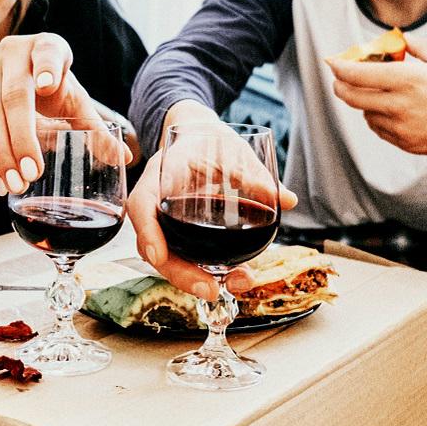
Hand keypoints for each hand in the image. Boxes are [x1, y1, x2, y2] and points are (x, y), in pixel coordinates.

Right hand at [0, 33, 130, 194]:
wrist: (2, 66)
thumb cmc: (49, 83)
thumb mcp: (73, 98)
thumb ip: (95, 128)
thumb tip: (125, 158)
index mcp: (47, 47)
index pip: (47, 53)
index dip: (46, 68)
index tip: (47, 86)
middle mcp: (13, 53)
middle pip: (14, 94)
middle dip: (22, 136)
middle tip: (33, 172)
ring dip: (0, 153)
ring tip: (15, 184)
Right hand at [126, 145, 297, 301]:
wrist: (201, 135)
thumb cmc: (209, 138)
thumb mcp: (228, 149)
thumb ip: (252, 173)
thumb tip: (285, 199)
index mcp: (157, 177)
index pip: (141, 207)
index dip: (148, 233)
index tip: (159, 255)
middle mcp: (156, 205)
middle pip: (154, 246)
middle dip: (180, 273)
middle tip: (209, 290)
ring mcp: (167, 223)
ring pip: (170, 258)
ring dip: (196, 279)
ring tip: (236, 284)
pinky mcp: (182, 233)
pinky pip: (187, 256)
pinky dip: (208, 271)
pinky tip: (236, 276)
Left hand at [326, 34, 426, 160]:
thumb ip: (416, 45)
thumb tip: (397, 38)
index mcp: (408, 79)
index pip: (357, 74)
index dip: (339, 67)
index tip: (331, 61)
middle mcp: (400, 105)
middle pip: (351, 97)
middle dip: (340, 86)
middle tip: (340, 78)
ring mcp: (403, 128)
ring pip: (365, 114)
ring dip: (364, 102)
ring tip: (378, 92)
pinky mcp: (408, 144)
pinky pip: (380, 130)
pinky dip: (378, 118)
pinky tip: (391, 109)